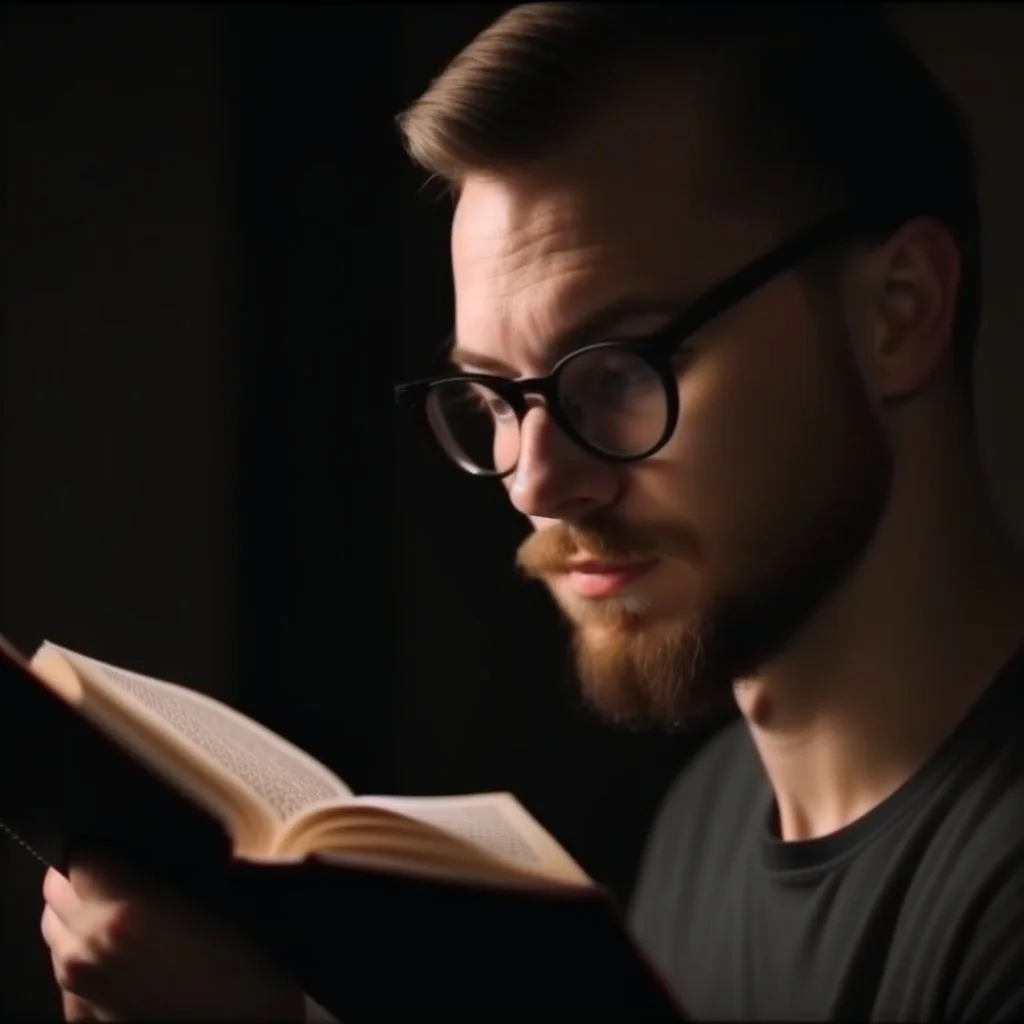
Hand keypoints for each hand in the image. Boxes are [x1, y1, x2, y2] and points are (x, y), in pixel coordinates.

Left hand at [40, 849, 305, 1020]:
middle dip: (87, 877)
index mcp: (119, 914)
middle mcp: (86, 949)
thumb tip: (143, 850)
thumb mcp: (218, 901)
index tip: (128, 844)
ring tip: (126, 911)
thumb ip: (166, 872)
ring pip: (54, 928)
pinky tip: (122, 949)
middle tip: (128, 874)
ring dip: (80, 912)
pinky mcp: (83, 1012)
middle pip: (57, 890)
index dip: (105, 844)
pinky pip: (64, 964)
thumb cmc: (245, 973)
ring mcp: (79, 984)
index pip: (80, 854)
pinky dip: (81, 949)